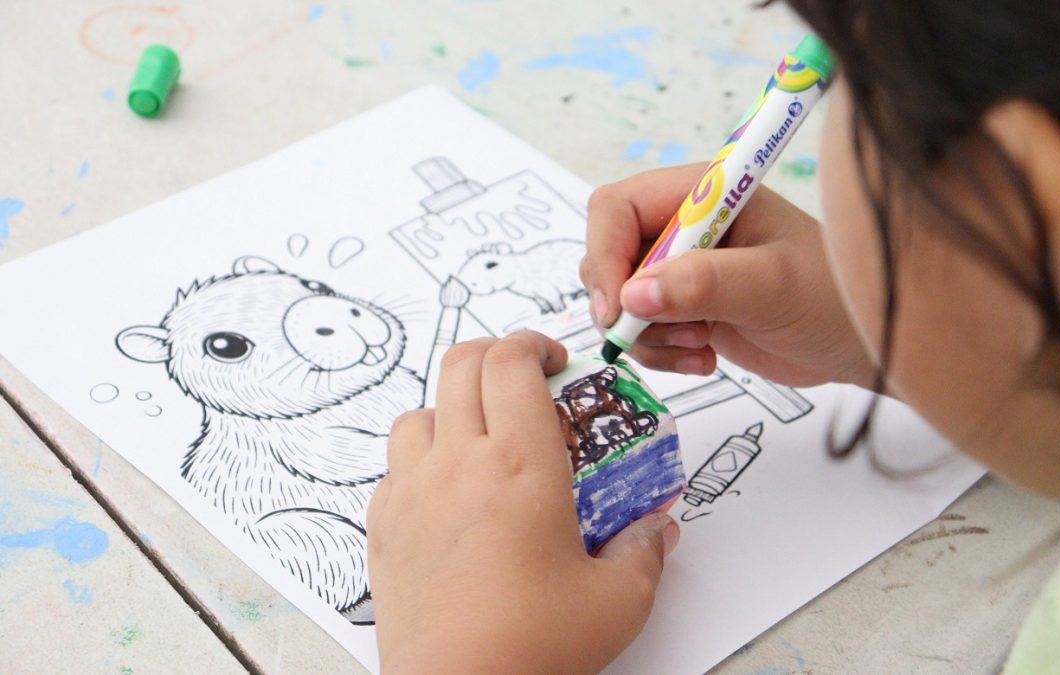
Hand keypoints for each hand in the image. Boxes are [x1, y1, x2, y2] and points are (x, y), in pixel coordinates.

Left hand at [368, 331, 678, 673]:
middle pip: (460, 364)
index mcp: (520, 463)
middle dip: (495, 356)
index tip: (555, 361)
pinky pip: (394, 467)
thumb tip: (658, 529)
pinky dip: (421, 460)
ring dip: (451, 408)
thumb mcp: (617, 600)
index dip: (533, 344)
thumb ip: (645, 551)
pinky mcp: (383, 526)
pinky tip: (447, 495)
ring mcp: (412, 491)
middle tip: (524, 382)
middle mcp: (458, 462)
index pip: (511, 361)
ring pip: (418, 411)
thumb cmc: (535, 644)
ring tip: (481, 439)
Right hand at [581, 163, 874, 387]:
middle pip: (609, 255)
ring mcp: (682, 269)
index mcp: (702, 195)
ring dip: (649, 336)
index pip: (617, 208)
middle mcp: (684, 226)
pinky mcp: (685, 308)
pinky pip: (642, 331)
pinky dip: (663, 352)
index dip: (604, 254)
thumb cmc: (833, 296)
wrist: (862, 342)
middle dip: (626, 304)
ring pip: (620, 301)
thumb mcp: (772, 286)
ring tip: (701, 346)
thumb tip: (633, 294)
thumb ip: (704, 285)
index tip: (616, 309)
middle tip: (665, 335)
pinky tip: (707, 357)